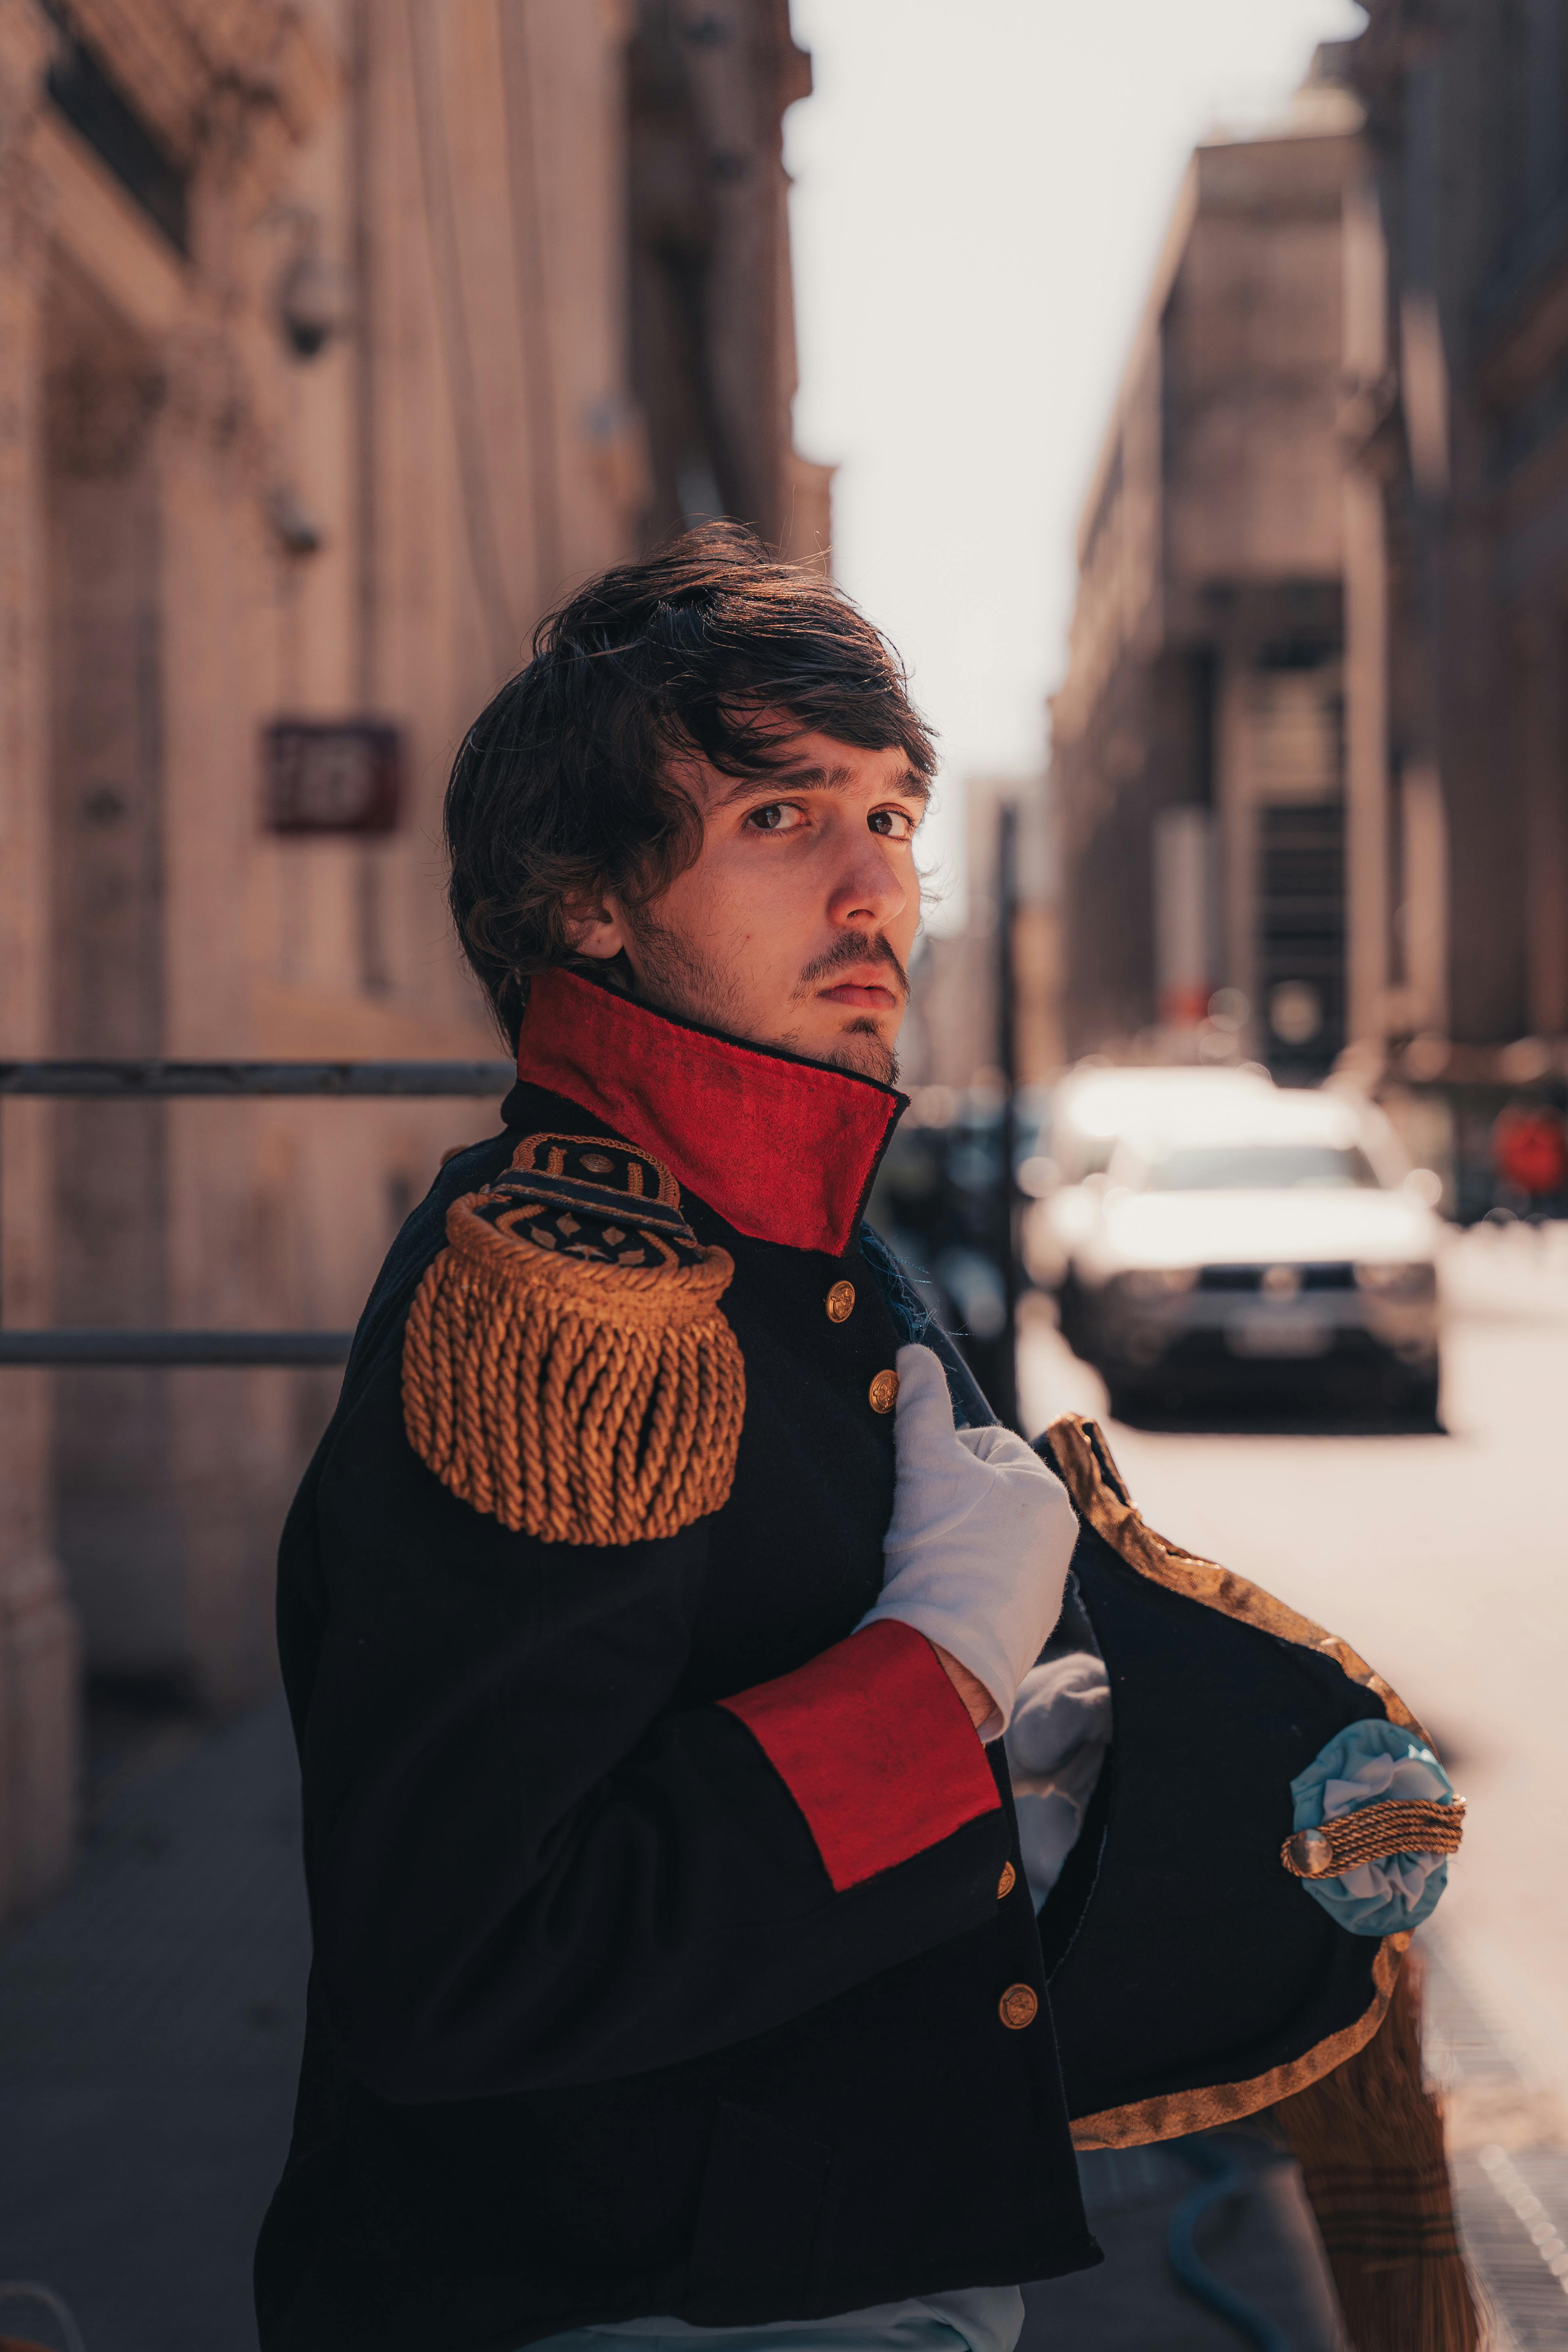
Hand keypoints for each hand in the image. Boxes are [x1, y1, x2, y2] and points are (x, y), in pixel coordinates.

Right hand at [857, 1345, 1078, 1737]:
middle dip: (952, 1502)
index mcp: (1045, 1489)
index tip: (920, 1489)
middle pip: (989, 1493)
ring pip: (991, 1539)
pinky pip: (992, 1585)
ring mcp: (1049, 1583)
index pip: (985, 1444)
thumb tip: (912, 1351)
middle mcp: (1061, 1534)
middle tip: (920, 1527)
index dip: (942, 1458)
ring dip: (959, 1542)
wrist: (947, 1654)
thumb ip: (920, 1402)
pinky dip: (965, 1584)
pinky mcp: (1030, 1625)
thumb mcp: (925, 1461)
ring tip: (928, 1563)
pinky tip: (941, 1596)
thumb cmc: (941, 1550)